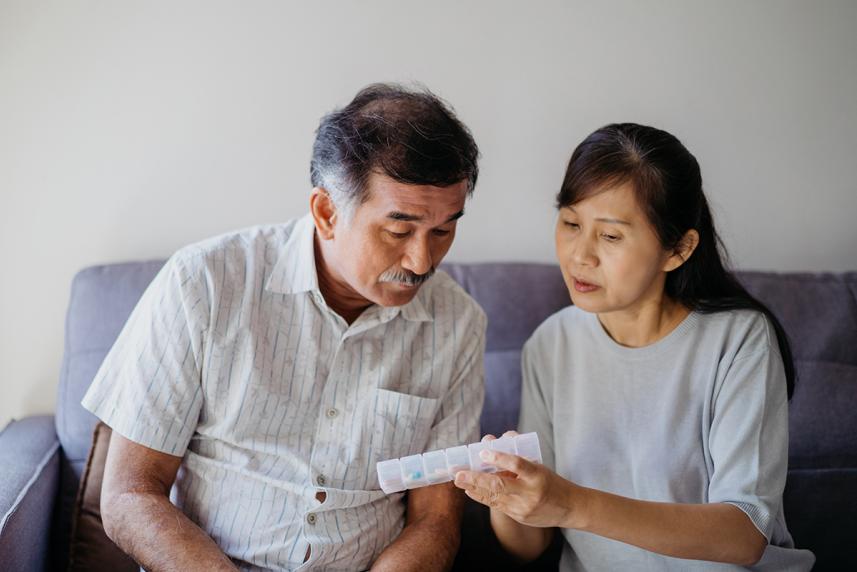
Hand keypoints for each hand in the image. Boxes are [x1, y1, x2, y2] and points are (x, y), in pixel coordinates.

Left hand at [453, 431, 579, 527]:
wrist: (570, 508)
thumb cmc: (551, 481)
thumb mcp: (539, 465)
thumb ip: (516, 455)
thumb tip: (491, 441)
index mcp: (538, 475)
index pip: (517, 464)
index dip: (500, 458)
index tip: (483, 452)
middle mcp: (530, 492)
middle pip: (500, 484)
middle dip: (476, 478)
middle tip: (458, 473)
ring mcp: (523, 507)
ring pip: (494, 497)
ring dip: (474, 488)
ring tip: (458, 480)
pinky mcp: (519, 516)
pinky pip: (496, 505)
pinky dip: (481, 496)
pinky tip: (470, 490)